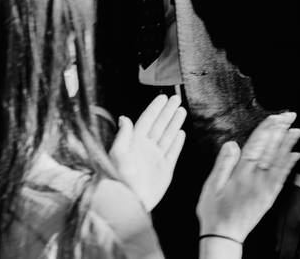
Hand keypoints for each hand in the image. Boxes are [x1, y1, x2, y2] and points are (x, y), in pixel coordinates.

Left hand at [109, 93, 185, 210]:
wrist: (130, 202)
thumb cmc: (120, 178)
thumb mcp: (118, 154)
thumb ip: (123, 135)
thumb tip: (125, 117)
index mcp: (134, 142)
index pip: (146, 120)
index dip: (155, 108)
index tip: (162, 97)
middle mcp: (146, 148)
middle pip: (159, 125)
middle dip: (167, 111)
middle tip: (176, 98)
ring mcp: (156, 159)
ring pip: (167, 136)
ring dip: (174, 123)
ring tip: (181, 110)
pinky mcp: (165, 170)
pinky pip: (173, 152)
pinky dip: (177, 143)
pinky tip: (181, 133)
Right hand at [196, 112, 299, 244]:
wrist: (224, 235)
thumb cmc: (214, 211)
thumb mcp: (211, 186)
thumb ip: (223, 164)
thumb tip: (232, 144)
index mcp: (241, 176)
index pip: (256, 146)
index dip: (266, 130)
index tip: (274, 117)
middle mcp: (256, 181)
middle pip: (271, 151)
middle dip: (281, 131)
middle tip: (290, 116)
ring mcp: (265, 189)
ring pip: (279, 162)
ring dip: (288, 145)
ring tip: (296, 130)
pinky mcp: (270, 197)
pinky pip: (282, 177)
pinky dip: (290, 164)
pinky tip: (296, 154)